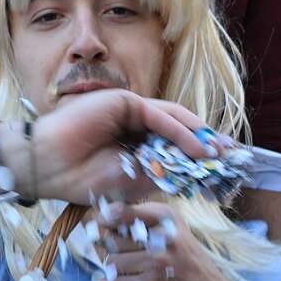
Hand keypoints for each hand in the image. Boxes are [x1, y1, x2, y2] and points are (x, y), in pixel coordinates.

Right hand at [28, 91, 217, 204]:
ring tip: (221, 154)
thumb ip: (162, 170)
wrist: (48, 167)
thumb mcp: (132, 179)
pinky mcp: (124, 101)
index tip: (222, 170)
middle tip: (232, 157)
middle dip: (207, 143)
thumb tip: (196, 167)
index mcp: (133, 142)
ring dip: (200, 137)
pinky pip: (160, 117)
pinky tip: (198, 147)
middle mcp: (134, 123)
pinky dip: (181, 132)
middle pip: (179, 129)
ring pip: (174, 120)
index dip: (198, 155)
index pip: (173, 145)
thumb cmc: (82, 178)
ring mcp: (129, 109)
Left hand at [97, 201, 236, 280]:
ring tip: (133, 268)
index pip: (124, 212)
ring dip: (116, 267)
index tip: (102, 221)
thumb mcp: (173, 229)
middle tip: (120, 250)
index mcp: (167, 219)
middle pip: (112, 240)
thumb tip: (101, 217)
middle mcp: (162, 239)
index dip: (107, 217)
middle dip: (109, 246)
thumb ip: (142, 219)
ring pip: (112, 262)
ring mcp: (154, 266)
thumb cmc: (185, 259)